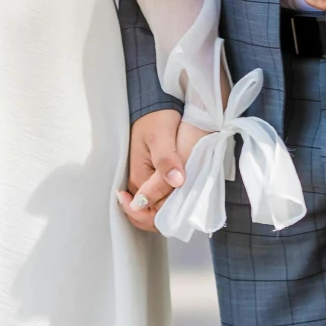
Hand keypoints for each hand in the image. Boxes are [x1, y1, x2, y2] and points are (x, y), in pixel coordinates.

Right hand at [119, 109, 206, 232]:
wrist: (155, 105)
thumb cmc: (157, 118)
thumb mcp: (162, 136)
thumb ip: (166, 161)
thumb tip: (176, 183)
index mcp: (138, 178)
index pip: (146, 213)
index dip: (159, 219)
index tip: (178, 213)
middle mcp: (138, 183)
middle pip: (148, 215)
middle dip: (164, 219)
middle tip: (186, 210)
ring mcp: (144, 180)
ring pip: (154, 208)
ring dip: (169, 211)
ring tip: (186, 202)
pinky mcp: (152, 176)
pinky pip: (159, 197)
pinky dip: (169, 201)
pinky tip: (182, 195)